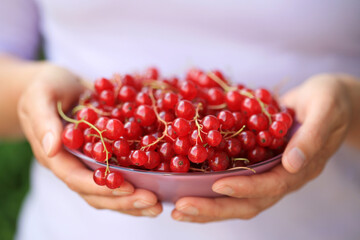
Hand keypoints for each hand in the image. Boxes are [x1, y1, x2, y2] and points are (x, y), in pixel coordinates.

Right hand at [18, 64, 161, 216]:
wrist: (58, 84)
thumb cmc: (46, 87)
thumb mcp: (40, 96)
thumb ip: (44, 121)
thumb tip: (52, 148)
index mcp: (55, 156)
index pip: (75, 178)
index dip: (100, 186)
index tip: (128, 188)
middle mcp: (73, 166)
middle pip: (96, 193)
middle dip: (123, 201)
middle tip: (152, 202)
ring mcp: (89, 164)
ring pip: (109, 191)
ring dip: (133, 201)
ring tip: (158, 205)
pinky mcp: (104, 157)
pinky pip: (120, 176)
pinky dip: (137, 185)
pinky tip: (159, 188)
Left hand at [172, 74, 351, 222]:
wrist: (328, 101)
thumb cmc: (329, 100)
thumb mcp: (325, 110)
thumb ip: (312, 135)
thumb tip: (292, 163)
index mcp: (302, 168)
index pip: (272, 186)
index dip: (246, 188)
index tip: (218, 186)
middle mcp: (283, 178)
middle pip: (249, 202)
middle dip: (215, 208)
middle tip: (181, 209)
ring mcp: (269, 174)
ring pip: (238, 200)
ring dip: (208, 207)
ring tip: (178, 209)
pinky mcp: (257, 166)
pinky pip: (233, 183)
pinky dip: (210, 191)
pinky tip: (186, 190)